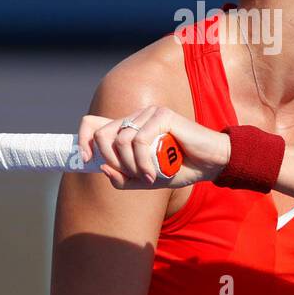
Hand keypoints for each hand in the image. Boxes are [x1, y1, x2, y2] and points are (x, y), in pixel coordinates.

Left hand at [78, 105, 229, 188]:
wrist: (210, 163)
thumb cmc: (180, 169)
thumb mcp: (146, 180)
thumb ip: (124, 179)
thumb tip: (102, 168)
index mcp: (129, 129)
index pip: (94, 124)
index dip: (83, 138)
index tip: (85, 159)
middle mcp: (136, 118)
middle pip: (103, 134)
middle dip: (113, 161)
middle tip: (132, 176)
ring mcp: (148, 114)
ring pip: (121, 140)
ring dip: (132, 166)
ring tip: (148, 177)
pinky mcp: (162, 115)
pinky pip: (139, 140)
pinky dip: (143, 162)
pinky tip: (153, 174)